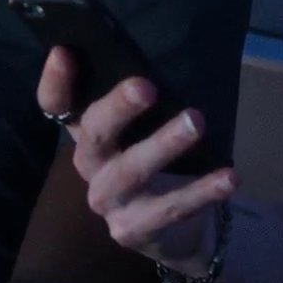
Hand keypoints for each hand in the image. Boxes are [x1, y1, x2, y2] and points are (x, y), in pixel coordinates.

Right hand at [37, 46, 236, 274]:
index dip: (55, 81)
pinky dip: (201, 192)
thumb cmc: (158, 160)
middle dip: (117, 108)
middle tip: (146, 87)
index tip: (64, 52)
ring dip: (163, 145)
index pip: (56, 105)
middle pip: (93, 133)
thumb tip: (164, 62)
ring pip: (130, 171)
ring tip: (195, 122)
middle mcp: (89, 164)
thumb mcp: (144, 129)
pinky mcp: (132, 230)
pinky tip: (228, 177)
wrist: (173, 230)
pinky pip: (168, 209)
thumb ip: (143, 102)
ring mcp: (107, 200)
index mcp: (87, 131)